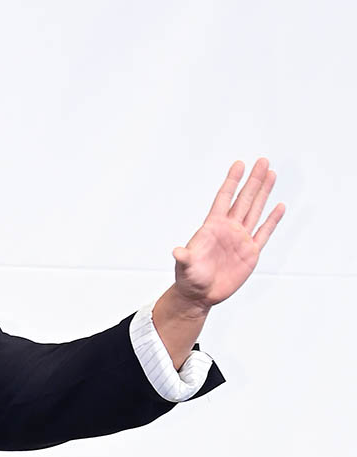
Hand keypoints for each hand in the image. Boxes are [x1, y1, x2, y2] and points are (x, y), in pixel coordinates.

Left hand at [170, 159, 285, 312]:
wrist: (200, 295)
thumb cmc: (189, 279)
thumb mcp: (185, 267)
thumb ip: (184, 258)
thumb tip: (177, 252)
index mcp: (212, 228)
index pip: (224, 199)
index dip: (232, 182)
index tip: (239, 164)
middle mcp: (228, 229)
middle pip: (244, 200)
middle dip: (253, 181)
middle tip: (263, 161)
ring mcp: (240, 240)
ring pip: (255, 211)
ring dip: (263, 193)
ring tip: (271, 174)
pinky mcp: (250, 253)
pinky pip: (264, 233)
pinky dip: (272, 220)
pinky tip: (279, 206)